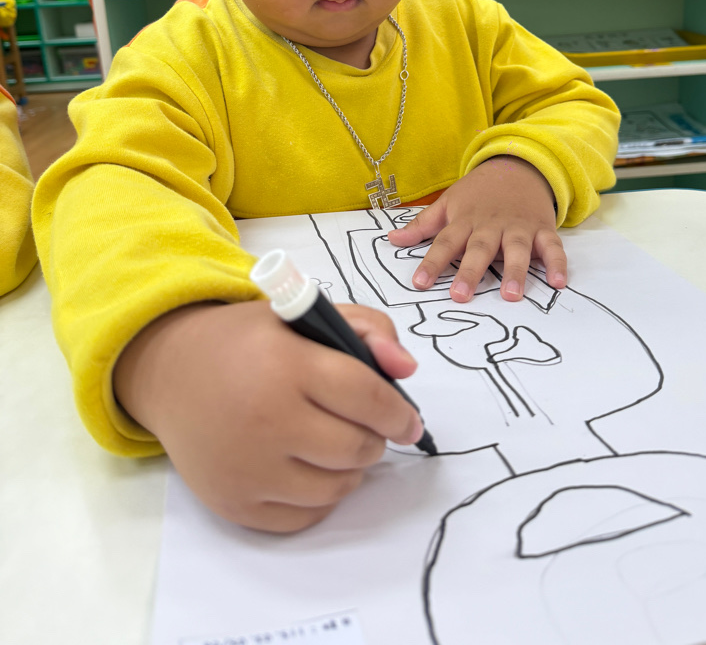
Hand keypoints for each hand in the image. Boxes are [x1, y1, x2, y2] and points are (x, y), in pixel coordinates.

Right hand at [113, 299, 421, 531]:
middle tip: (364, 426)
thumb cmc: (247, 341)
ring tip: (334, 442)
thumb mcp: (304, 314)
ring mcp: (248, 468)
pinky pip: (304, 518)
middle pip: (357, 448)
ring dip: (350, 469)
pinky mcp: (234, 503)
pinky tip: (308, 467)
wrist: (169, 371)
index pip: (367, 398)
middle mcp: (266, 420)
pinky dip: (318, 498)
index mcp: (286, 365)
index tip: (409, 420)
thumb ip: (367, 329)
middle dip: (374, 438)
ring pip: (337, 489)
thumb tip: (406, 370)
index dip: (399, 413)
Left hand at [388, 157, 566, 302]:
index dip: (432, 263)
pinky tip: (558, 282)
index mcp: (465, 221)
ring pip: (516, 249)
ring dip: (515, 271)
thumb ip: (422, 225)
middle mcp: (491, 225)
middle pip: (479, 249)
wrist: (519, 166)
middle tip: (460, 296)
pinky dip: (557, 263)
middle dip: (470, 272)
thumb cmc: (479, 192)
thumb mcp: (449, 203)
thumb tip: (391, 239)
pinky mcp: (542, 229)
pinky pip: (552, 247)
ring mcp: (518, 227)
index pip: (444, 243)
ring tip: (511, 295)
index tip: (419, 283)